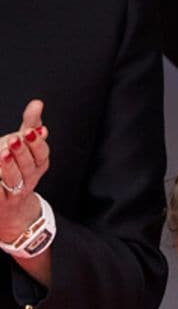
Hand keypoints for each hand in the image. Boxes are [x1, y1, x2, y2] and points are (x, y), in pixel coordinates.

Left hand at [0, 100, 49, 242]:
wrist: (10, 205)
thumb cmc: (18, 168)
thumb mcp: (26, 145)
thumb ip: (31, 124)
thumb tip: (37, 102)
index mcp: (38, 165)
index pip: (42, 155)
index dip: (37, 144)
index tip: (31, 132)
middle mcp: (30, 179)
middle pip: (29, 167)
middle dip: (22, 153)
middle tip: (14, 140)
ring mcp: (15, 191)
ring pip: (15, 180)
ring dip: (9, 167)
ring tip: (3, 153)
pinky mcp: (1, 200)